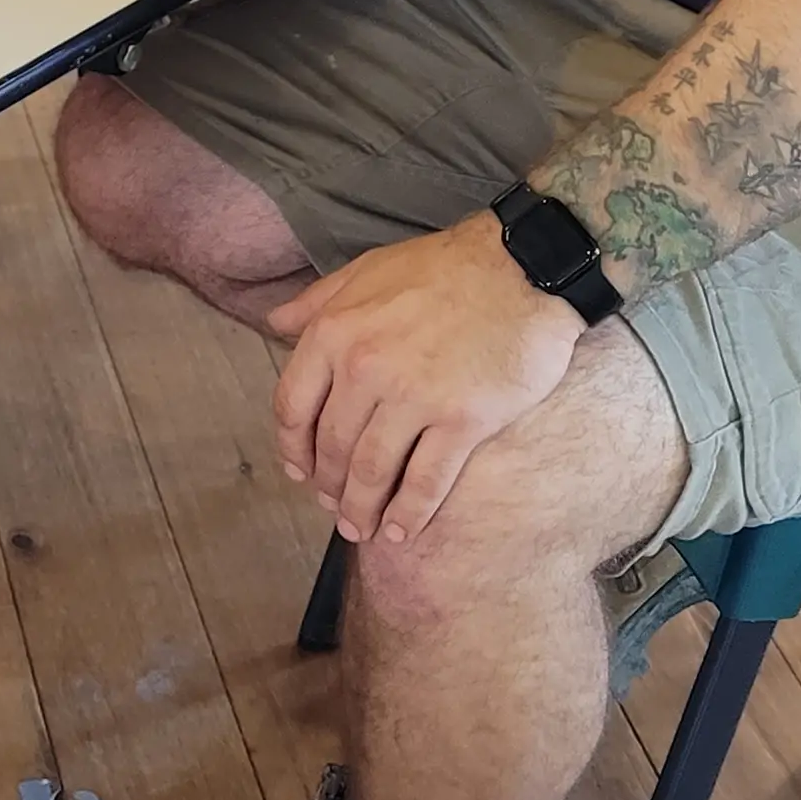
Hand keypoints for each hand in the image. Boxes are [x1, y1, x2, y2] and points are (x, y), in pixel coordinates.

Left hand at [265, 213, 582, 546]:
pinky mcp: (463, 421)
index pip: (293, 406)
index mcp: (335, 333)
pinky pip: (425, 481)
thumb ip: (317, 302)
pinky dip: (409, 514)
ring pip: (372, 472)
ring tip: (360, 529)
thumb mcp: (367, 269)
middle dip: (328, 486)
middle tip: (333, 508)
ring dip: (362, 509)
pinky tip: (401, 532)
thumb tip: (276, 322)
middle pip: (332, 447)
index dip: (293, 447)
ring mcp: (414, 398)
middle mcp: (365, 369)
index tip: (299, 471)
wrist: (524, 268)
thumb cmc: (444, 266)